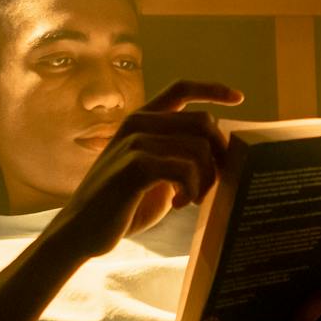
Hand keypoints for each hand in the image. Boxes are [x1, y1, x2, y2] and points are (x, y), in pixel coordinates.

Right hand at [46, 80, 242, 259]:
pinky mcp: (135, 165)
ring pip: (199, 149)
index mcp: (141, 121)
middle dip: (219, 154)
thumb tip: (220, 153)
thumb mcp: (156, 174)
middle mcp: (137, 123)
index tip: (238, 98)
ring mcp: (135, 142)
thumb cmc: (122, 206)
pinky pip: (186, 169)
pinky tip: (181, 204)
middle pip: (202, 122)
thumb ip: (179, 157)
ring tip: (191, 199)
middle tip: (211, 184)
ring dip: (205, 179)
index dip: (212, 90)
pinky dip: (192, 190)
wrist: (82, 231)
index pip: (180, 89)